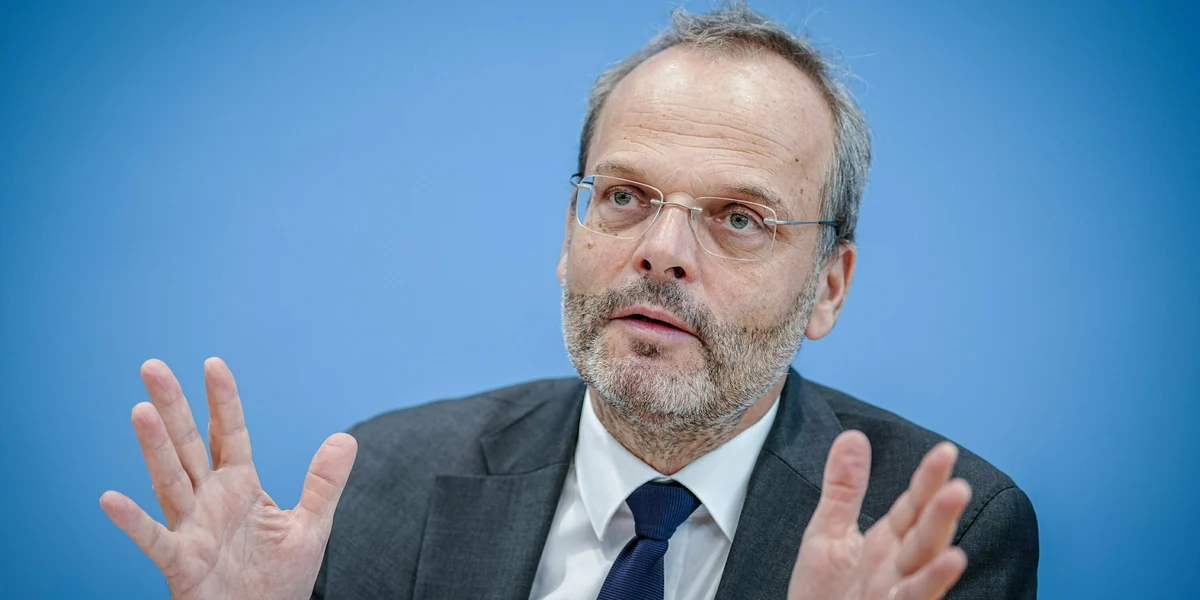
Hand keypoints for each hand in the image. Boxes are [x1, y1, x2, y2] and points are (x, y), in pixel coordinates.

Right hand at [100, 358, 357, 599]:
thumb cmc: (280, 579)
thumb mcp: (312, 526)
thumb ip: (323, 482)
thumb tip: (346, 438)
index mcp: (240, 487)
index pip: (230, 434)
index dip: (223, 401)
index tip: (213, 365)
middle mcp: (210, 501)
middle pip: (189, 446)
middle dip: (173, 408)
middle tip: (153, 367)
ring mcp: (192, 529)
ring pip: (170, 481)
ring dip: (154, 448)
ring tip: (140, 411)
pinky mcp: (181, 563)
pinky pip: (154, 540)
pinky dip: (133, 522)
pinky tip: (111, 500)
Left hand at [788, 431, 970, 599]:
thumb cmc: (824, 592)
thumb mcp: (828, 532)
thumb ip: (844, 489)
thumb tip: (852, 436)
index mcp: (888, 542)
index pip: (913, 506)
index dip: (928, 481)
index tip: (945, 452)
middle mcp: (898, 567)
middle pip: (924, 538)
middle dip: (940, 517)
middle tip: (958, 488)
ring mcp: (895, 594)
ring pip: (921, 574)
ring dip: (939, 564)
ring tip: (956, 551)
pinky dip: (925, 589)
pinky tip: (942, 574)